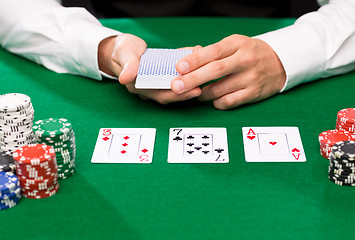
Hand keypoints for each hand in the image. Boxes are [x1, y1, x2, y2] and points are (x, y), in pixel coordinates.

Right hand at [99, 35, 200, 103]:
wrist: (124, 48)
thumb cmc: (122, 51)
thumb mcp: (123, 54)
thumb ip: (127, 65)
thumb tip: (126, 78)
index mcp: (139, 87)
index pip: (159, 94)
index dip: (174, 95)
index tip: (189, 91)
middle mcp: (151, 88)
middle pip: (171, 94)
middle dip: (186, 92)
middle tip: (201, 88)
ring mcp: (158, 82)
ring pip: (176, 85)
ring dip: (189, 81)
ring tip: (204, 75)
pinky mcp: (164, 74)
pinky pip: (177, 75)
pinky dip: (188, 70)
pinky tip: (198, 61)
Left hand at [172, 34, 286, 109]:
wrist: (279, 62)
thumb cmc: (249, 53)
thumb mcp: (234, 44)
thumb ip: (213, 52)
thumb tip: (187, 59)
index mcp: (237, 44)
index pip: (213, 52)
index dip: (194, 60)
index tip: (179, 67)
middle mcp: (245, 60)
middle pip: (215, 70)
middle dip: (193, 79)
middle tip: (177, 86)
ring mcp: (251, 77)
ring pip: (220, 89)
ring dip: (203, 93)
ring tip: (195, 92)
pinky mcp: (254, 93)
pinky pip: (229, 101)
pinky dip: (217, 102)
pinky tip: (213, 99)